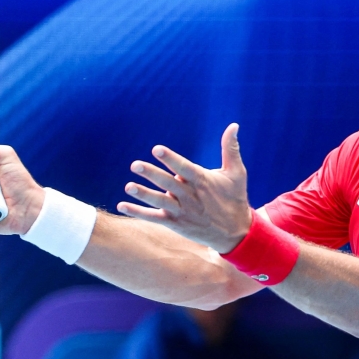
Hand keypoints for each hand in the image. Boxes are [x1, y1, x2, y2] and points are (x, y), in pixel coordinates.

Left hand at [117, 123, 253, 253]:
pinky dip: (138, 212)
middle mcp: (190, 196)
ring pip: (160, 202)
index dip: (171, 159)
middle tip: (135, 165)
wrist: (236, 234)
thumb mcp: (237, 173)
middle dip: (152, 174)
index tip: (157, 149)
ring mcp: (182, 211)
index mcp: (202, 181)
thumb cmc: (235, 198)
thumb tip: (234, 125)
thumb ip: (231, 149)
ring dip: (143, 194)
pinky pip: (154, 218)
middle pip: (168, 183)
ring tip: (128, 187)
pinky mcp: (176, 223)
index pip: (184, 168)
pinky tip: (122, 206)